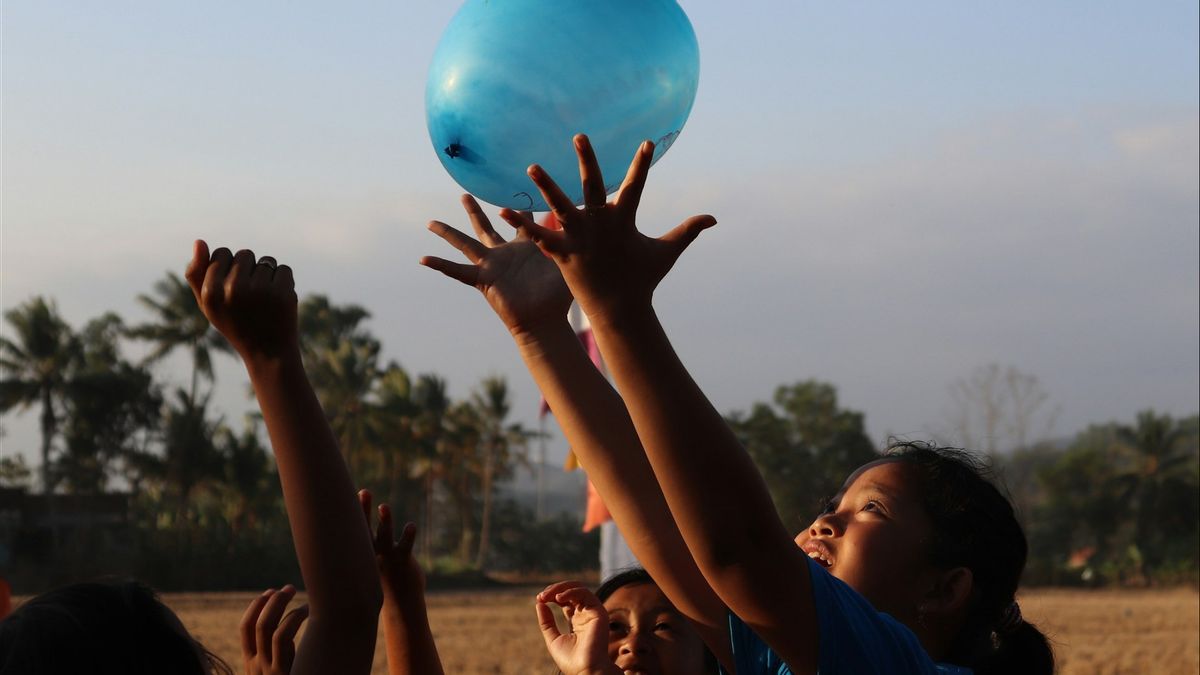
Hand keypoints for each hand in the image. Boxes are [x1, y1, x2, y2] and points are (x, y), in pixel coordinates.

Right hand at [184, 240, 298, 360]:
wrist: (268, 352)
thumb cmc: (235, 324)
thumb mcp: (208, 304)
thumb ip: (197, 274)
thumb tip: (199, 241)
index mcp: (211, 292)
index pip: (221, 253)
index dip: (229, 267)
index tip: (233, 287)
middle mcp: (233, 289)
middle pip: (244, 254)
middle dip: (248, 269)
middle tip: (250, 296)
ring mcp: (259, 290)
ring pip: (265, 260)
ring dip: (267, 275)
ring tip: (264, 299)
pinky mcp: (282, 292)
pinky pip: (283, 268)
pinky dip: (283, 281)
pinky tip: (278, 299)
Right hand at [240, 585, 309, 674]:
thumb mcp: (276, 673)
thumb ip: (278, 658)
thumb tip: (289, 636)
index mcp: (251, 664)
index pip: (246, 628)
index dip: (256, 606)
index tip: (271, 592)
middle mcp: (255, 666)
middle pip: (257, 623)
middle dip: (271, 601)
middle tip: (289, 588)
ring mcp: (266, 669)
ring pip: (265, 626)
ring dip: (280, 604)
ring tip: (298, 595)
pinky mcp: (281, 672)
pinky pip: (282, 636)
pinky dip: (294, 617)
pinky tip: (310, 611)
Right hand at [359, 489, 424, 602]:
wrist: (400, 603)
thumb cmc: (385, 579)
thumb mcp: (372, 563)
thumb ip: (364, 546)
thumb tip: (353, 531)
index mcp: (362, 551)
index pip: (354, 528)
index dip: (350, 510)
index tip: (344, 493)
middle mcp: (372, 551)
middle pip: (365, 527)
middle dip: (364, 509)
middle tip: (363, 491)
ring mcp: (387, 556)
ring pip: (384, 536)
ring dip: (385, 521)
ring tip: (384, 507)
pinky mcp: (403, 560)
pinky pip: (405, 546)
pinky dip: (408, 536)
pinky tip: (411, 526)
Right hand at [420, 194, 572, 336]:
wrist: (546, 320)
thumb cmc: (560, 296)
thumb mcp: (566, 260)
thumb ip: (571, 239)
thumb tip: (593, 221)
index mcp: (525, 246)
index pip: (521, 219)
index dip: (521, 205)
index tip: (519, 186)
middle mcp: (504, 254)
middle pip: (485, 226)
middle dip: (475, 211)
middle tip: (464, 194)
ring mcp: (491, 266)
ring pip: (465, 243)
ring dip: (448, 233)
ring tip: (430, 222)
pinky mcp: (484, 280)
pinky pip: (459, 272)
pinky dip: (441, 266)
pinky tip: (423, 259)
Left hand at [505, 135, 715, 325]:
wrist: (620, 310)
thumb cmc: (642, 278)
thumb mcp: (666, 252)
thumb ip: (687, 231)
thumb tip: (714, 218)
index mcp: (624, 220)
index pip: (636, 185)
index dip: (642, 164)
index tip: (647, 141)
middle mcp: (600, 225)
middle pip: (593, 186)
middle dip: (587, 160)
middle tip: (579, 136)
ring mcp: (580, 239)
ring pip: (560, 206)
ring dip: (546, 186)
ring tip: (531, 166)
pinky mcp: (562, 253)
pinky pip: (539, 236)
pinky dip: (522, 224)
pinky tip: (504, 210)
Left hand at [535, 580, 620, 674]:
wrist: (585, 671)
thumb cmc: (571, 660)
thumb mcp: (553, 639)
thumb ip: (546, 622)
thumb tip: (539, 603)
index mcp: (577, 620)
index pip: (565, 600)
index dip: (552, 596)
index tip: (539, 599)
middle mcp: (585, 614)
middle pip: (571, 592)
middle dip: (554, 590)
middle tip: (541, 596)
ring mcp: (592, 612)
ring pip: (578, 588)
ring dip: (560, 588)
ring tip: (546, 595)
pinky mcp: (598, 612)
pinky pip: (584, 593)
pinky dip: (570, 592)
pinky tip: (558, 598)